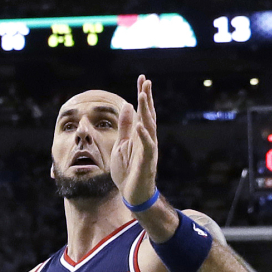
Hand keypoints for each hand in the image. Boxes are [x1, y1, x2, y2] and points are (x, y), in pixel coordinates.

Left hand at [110, 75, 157, 205]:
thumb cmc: (128, 170)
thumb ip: (125, 126)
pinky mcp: (147, 162)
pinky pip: (147, 147)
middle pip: (148, 115)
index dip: (142, 95)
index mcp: (140, 134)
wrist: (132, 194)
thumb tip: (128, 105)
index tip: (142, 78)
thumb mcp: (122, 144)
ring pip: (149, 127)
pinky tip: (140, 126)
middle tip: (146, 81)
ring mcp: (148, 150)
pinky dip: (144, 136)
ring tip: (142, 96)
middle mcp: (147, 139)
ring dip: (146, 112)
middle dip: (147, 98)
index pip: (142, 111)